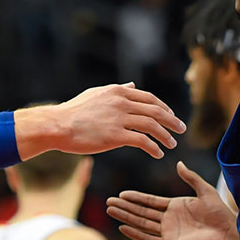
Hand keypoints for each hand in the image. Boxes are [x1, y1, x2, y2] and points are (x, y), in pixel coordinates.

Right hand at [19, 84, 185, 159]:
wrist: (58, 125)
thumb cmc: (74, 111)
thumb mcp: (96, 94)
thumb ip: (117, 90)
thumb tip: (132, 85)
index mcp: (118, 91)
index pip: (150, 98)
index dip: (164, 108)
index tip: (171, 116)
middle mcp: (122, 102)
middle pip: (156, 111)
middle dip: (172, 120)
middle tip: (181, 129)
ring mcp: (119, 119)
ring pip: (152, 126)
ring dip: (166, 135)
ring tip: (171, 144)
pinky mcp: (115, 136)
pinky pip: (142, 141)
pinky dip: (153, 147)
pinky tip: (158, 153)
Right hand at [107, 162, 238, 239]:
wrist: (228, 232)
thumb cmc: (220, 212)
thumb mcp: (204, 190)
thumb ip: (191, 177)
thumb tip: (178, 163)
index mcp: (175, 206)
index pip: (150, 201)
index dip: (135, 198)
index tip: (121, 194)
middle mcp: (169, 219)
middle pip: (141, 212)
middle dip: (125, 207)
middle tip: (109, 202)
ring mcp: (168, 232)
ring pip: (142, 223)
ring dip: (126, 217)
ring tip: (111, 211)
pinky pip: (149, 238)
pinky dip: (135, 233)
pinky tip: (123, 227)